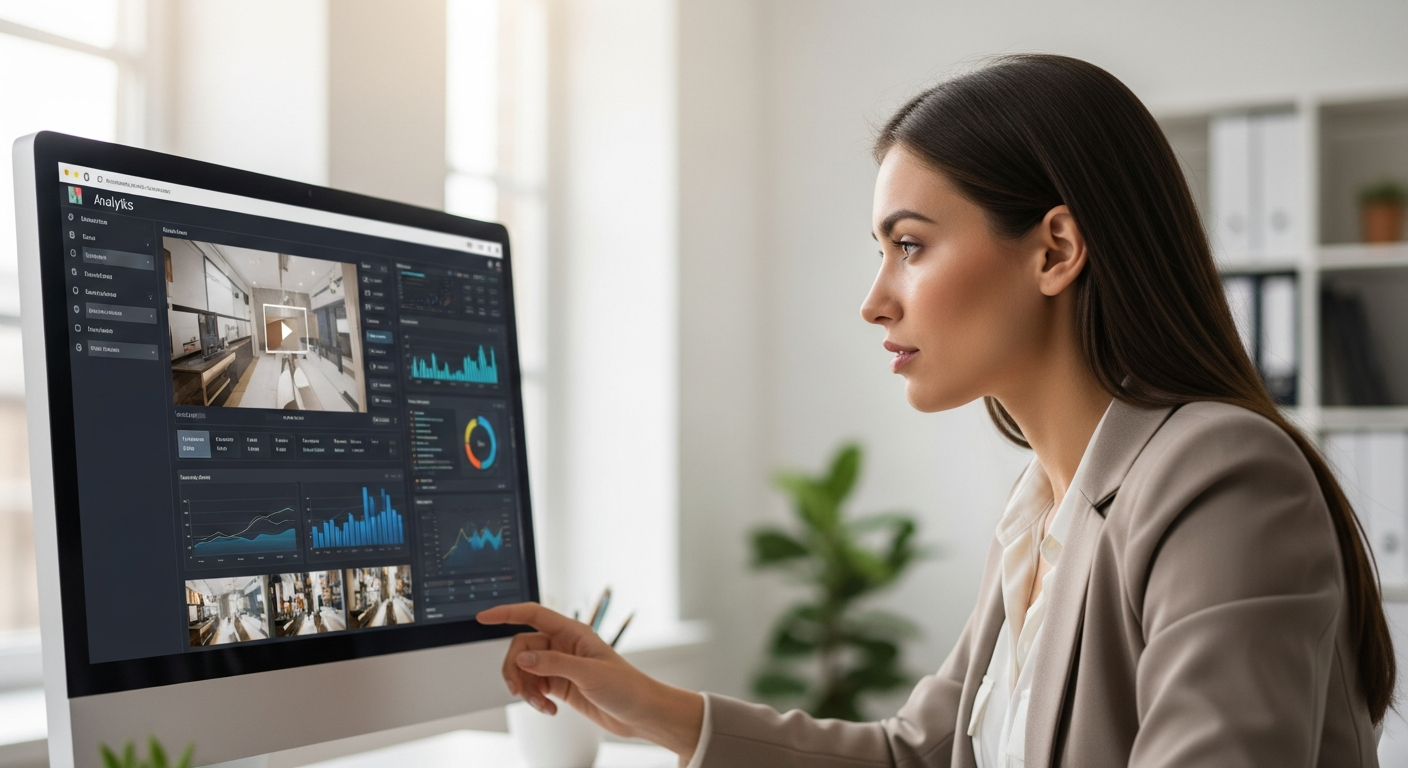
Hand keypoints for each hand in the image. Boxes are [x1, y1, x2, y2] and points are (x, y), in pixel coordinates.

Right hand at [477, 602, 704, 758]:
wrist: (640, 713)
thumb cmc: (626, 687)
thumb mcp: (589, 673)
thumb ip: (553, 663)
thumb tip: (522, 658)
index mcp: (572, 632)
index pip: (532, 614)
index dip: (506, 612)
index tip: (482, 617)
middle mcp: (563, 645)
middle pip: (522, 646)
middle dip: (515, 668)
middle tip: (517, 690)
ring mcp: (560, 665)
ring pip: (525, 669)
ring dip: (525, 688)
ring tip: (539, 705)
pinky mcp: (560, 684)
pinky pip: (534, 687)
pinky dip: (535, 700)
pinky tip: (549, 710)